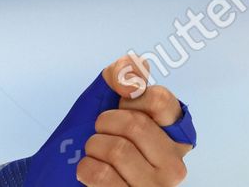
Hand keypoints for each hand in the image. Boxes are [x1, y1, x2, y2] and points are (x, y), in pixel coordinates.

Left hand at [76, 54, 194, 185]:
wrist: (72, 173)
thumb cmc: (100, 136)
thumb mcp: (106, 97)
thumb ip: (122, 73)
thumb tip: (133, 80)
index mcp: (176, 134)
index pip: (160, 100)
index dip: (128, 99)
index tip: (120, 107)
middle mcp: (174, 163)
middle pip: (135, 124)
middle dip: (105, 123)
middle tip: (101, 132)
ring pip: (118, 150)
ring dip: (94, 147)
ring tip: (96, 154)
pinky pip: (102, 175)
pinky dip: (86, 169)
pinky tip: (91, 172)